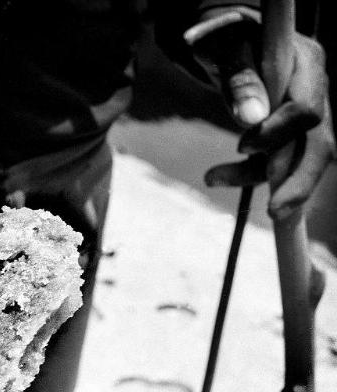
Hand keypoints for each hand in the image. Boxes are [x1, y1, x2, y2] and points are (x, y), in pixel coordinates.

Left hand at [187, 9, 335, 219]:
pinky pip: (277, 161)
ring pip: (299, 159)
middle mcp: (315, 89)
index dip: (279, 134)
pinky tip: (217, 176)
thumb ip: (239, 78)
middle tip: (275, 211)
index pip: (308, 110)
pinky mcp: (289, 132)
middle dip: (298, 181)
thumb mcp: (226, 48)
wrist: (226, 40)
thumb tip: (251, 118)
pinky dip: (247, 171)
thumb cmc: (227, 38)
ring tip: (214, 178)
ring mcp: (305, 113)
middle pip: (320, 144)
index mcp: (307, 64)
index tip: (242, 145)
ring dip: (258, 177)